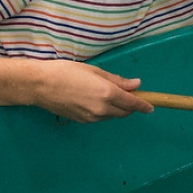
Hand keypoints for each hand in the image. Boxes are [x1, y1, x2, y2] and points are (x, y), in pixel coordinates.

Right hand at [28, 59, 154, 122]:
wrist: (40, 85)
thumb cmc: (66, 72)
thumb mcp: (95, 71)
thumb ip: (118, 80)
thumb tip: (136, 85)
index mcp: (107, 93)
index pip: (133, 103)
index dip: (144, 105)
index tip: (151, 106)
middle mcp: (102, 109)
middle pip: (124, 112)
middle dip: (130, 105)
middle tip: (127, 94)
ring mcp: (92, 118)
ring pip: (112, 116)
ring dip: (116, 108)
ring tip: (106, 94)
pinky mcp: (83, 121)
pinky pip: (100, 118)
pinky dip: (104, 111)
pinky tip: (94, 100)